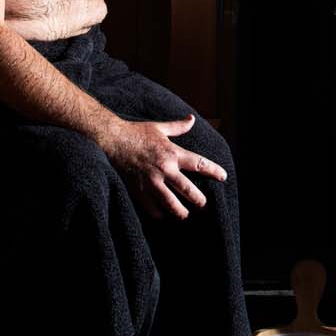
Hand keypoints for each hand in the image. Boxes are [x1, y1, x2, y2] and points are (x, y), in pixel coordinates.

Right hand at [105, 116, 227, 221]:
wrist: (112, 140)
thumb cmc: (136, 132)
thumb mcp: (159, 128)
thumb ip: (178, 127)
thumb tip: (192, 119)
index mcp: (172, 153)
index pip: (199, 164)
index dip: (214, 171)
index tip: (223, 177)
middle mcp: (164, 169)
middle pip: (188, 190)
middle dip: (199, 200)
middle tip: (204, 205)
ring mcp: (151, 182)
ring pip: (171, 204)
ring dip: (181, 212)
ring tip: (185, 215)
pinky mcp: (138, 191)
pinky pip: (152, 208)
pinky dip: (159, 213)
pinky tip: (163, 215)